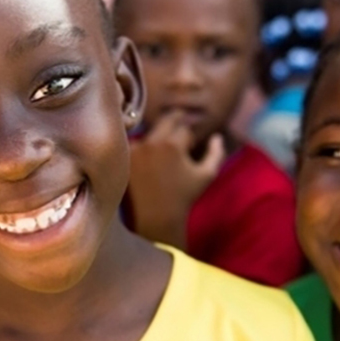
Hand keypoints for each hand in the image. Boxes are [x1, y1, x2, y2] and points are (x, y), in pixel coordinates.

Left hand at [128, 111, 225, 248]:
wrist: (155, 218)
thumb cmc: (184, 198)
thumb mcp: (206, 176)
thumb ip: (216, 153)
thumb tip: (216, 136)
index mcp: (172, 145)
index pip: (184, 129)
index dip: (189, 139)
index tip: (190, 149)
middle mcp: (150, 142)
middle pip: (165, 121)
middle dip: (174, 127)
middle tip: (177, 140)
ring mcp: (134, 149)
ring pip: (150, 132)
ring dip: (157, 138)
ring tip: (162, 156)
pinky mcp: (124, 157)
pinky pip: (136, 143)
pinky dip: (143, 148)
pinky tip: (149, 163)